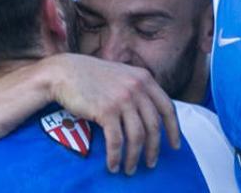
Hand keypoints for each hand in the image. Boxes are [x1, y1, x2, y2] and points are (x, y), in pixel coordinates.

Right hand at [40, 53, 180, 174]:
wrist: (65, 72)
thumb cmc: (92, 76)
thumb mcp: (123, 75)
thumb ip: (138, 89)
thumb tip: (151, 114)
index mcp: (144, 78)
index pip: (167, 107)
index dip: (174, 129)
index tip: (175, 146)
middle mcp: (137, 88)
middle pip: (154, 126)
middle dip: (154, 149)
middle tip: (151, 163)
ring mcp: (122, 99)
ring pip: (137, 136)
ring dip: (134, 157)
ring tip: (130, 169)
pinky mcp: (106, 111)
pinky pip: (116, 141)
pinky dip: (116, 157)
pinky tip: (113, 165)